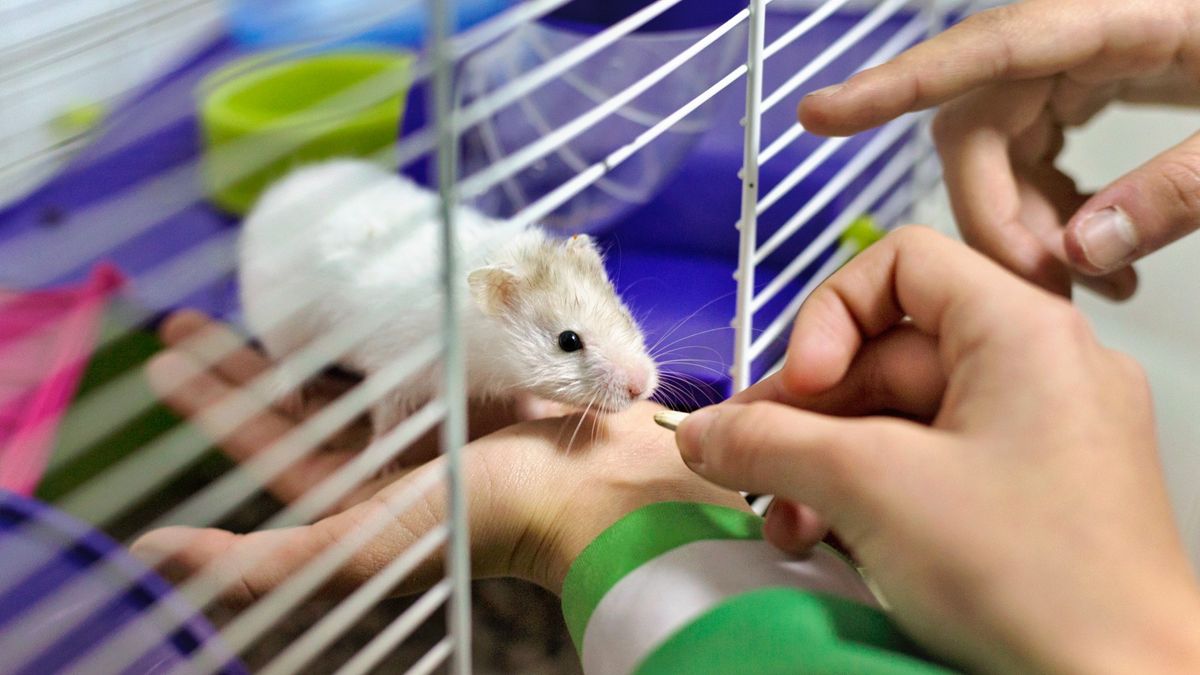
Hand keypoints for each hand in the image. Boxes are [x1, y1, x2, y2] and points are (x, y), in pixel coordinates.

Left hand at [133, 312, 745, 604]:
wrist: (601, 489)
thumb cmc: (486, 521)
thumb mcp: (363, 547)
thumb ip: (261, 561)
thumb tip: (152, 551)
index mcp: (363, 499)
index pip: (268, 446)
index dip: (215, 403)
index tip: (168, 353)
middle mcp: (395, 457)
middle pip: (303, 402)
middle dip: (248, 360)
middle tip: (194, 312)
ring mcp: (441, 413)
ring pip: (357, 365)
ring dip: (312, 331)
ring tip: (270, 287)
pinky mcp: (484, 375)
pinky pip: (421, 338)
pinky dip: (389, 314)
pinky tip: (364, 279)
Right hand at [673, 227, 1199, 673]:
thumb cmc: (1042, 585)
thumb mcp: (871, 489)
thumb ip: (769, 444)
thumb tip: (706, 431)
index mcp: (1022, 332)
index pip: (901, 264)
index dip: (830, 314)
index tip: (800, 386)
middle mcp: (1039, 371)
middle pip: (886, 353)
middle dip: (807, 414)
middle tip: (750, 459)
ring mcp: (1040, 437)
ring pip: (901, 420)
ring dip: (826, 464)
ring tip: (784, 520)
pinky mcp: (1031, 496)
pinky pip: (931, 468)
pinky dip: (871, 496)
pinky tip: (826, 540)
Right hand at [800, 0, 1199, 299]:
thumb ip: (1179, 187)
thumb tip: (1082, 249)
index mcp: (1126, 15)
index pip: (988, 47)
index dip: (894, 83)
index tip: (820, 113)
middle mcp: (1091, 30)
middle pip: (982, 117)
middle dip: (993, 210)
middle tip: (1041, 284)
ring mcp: (1092, 56)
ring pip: (1002, 143)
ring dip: (1022, 220)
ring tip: (1086, 279)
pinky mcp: (1101, 82)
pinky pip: (1039, 147)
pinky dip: (1050, 204)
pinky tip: (1095, 249)